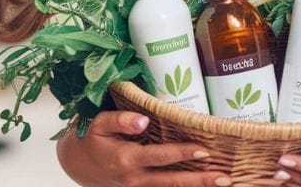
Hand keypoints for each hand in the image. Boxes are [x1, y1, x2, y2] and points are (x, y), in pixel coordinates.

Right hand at [56, 110, 232, 186]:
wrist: (76, 164)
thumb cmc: (90, 138)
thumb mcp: (99, 123)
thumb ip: (120, 120)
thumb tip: (143, 120)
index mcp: (126, 159)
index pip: (160, 156)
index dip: (183, 153)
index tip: (204, 150)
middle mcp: (134, 178)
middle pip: (172, 181)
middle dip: (199, 181)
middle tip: (224, 178)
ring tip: (222, 184)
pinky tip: (200, 185)